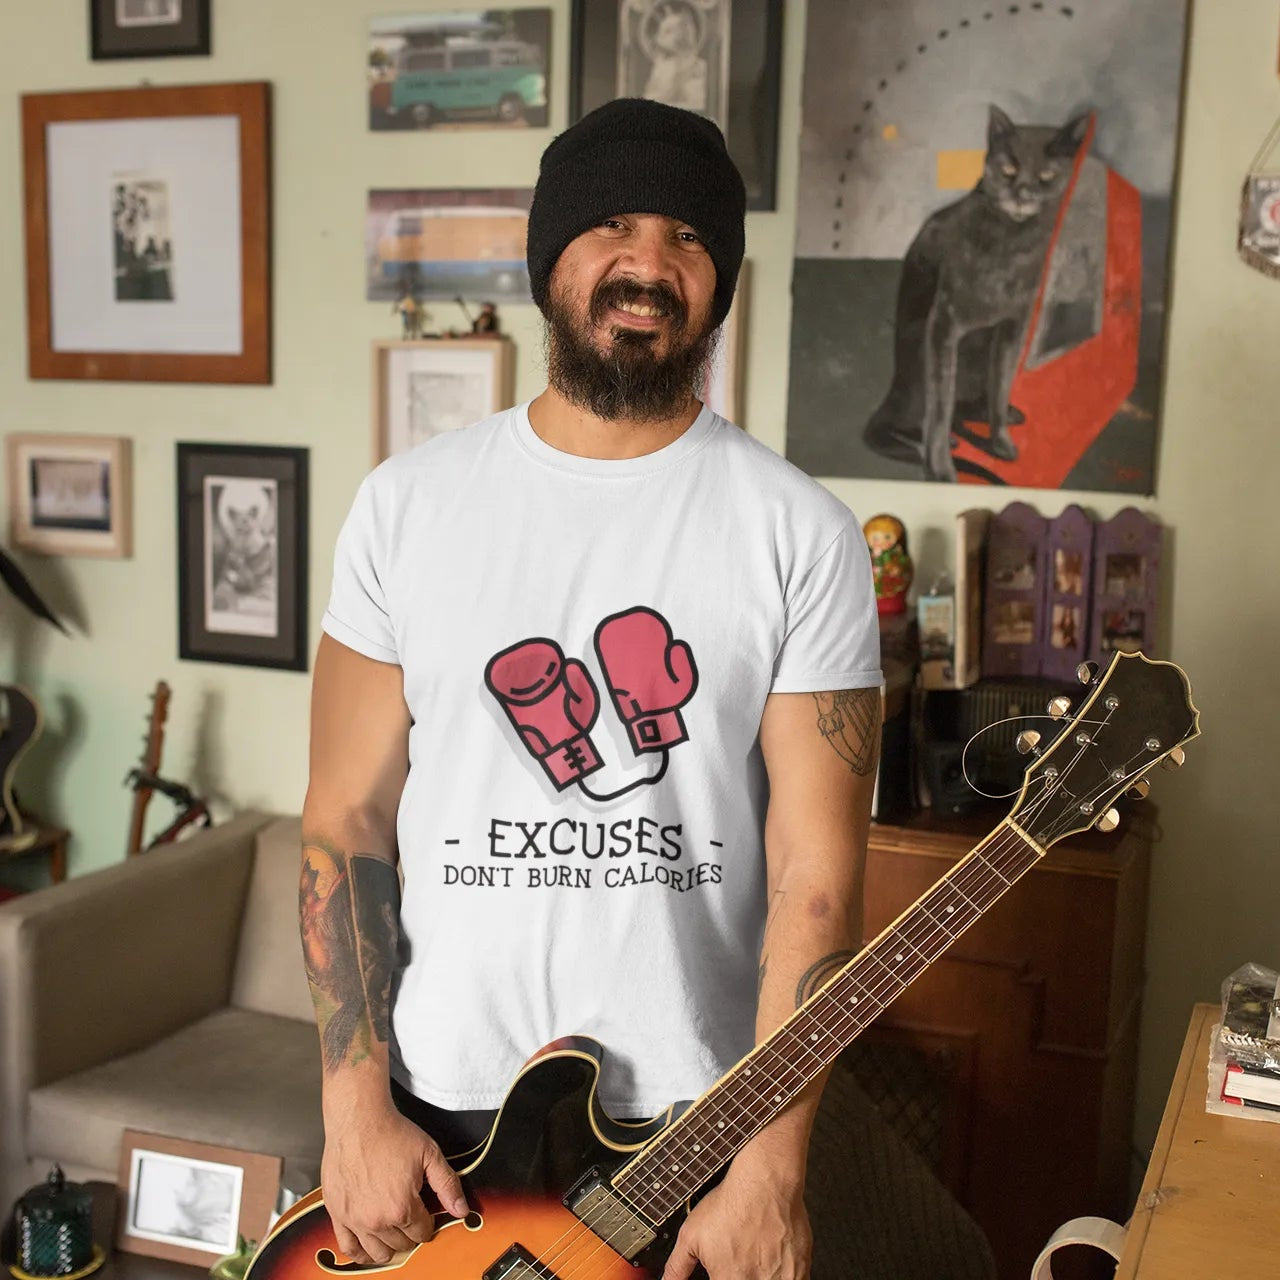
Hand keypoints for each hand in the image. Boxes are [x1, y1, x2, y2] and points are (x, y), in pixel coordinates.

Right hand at [321, 1101, 468, 1263]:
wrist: (359, 1120)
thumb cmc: (391, 1133)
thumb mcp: (429, 1154)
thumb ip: (447, 1184)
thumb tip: (461, 1210)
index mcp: (402, 1207)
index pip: (422, 1233)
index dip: (428, 1223)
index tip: (426, 1213)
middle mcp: (377, 1220)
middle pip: (401, 1244)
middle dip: (410, 1232)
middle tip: (410, 1216)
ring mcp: (354, 1219)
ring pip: (377, 1252)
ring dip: (389, 1246)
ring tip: (393, 1232)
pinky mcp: (337, 1213)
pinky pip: (347, 1248)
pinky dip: (359, 1253)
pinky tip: (367, 1248)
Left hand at [661, 1154, 811, 1279]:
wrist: (766, 1182)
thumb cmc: (733, 1204)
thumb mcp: (691, 1235)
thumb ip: (677, 1267)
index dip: (719, 1277)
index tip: (722, 1271)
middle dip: (739, 1274)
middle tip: (738, 1261)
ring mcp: (782, 1279)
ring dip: (760, 1275)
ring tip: (755, 1258)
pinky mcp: (800, 1269)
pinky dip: (781, 1276)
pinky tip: (771, 1262)